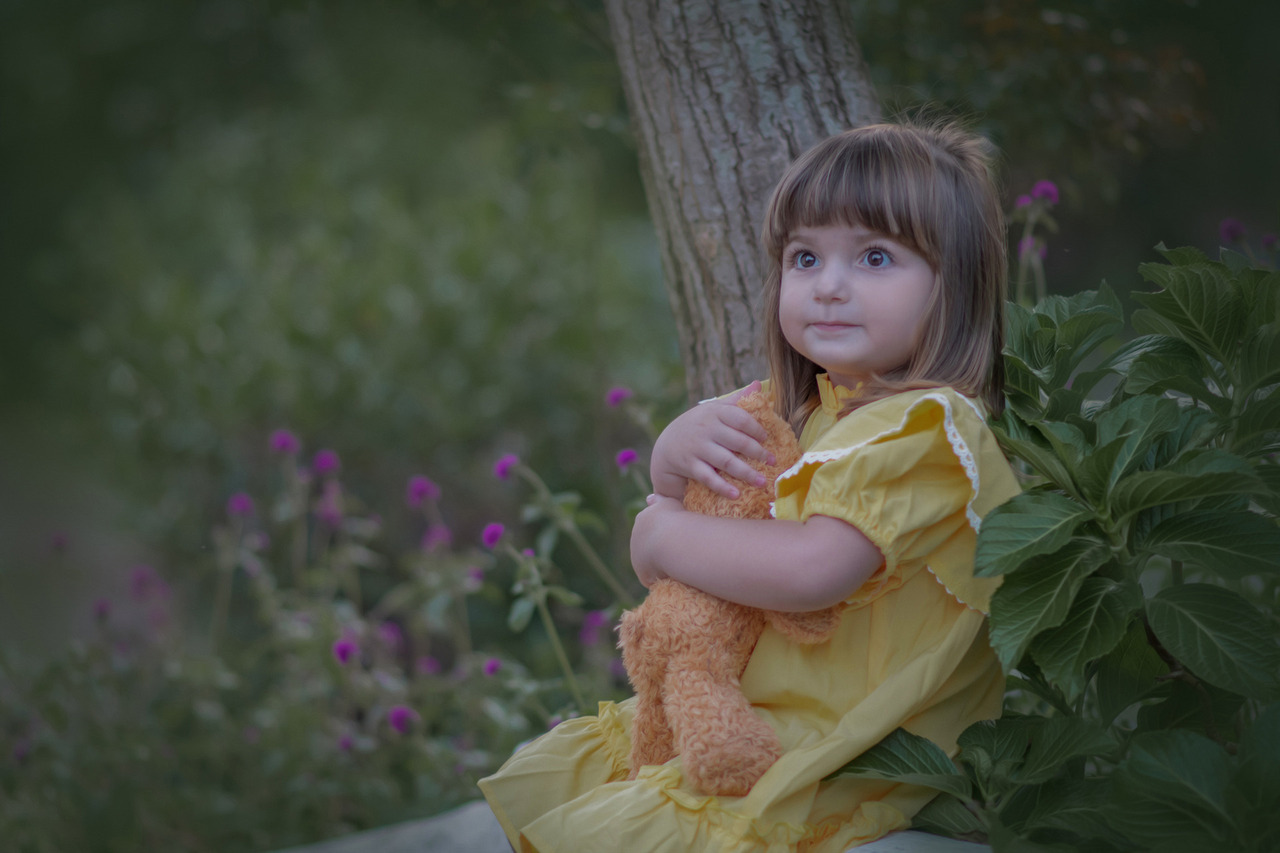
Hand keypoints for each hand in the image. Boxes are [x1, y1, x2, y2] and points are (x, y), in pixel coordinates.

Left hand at [629, 493, 682, 587]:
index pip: (652, 528)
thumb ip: (659, 501)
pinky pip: (653, 577)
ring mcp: (637, 555)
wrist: (670, 539)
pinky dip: (663, 577)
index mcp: (643, 519)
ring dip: (663, 564)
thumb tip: (649, 498)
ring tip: (680, 563)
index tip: (678, 535)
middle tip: (681, 551)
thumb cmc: (676, 519)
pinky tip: (675, 574)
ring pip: (652, 562)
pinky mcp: (642, 572)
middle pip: (649, 545)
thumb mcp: (669, 504)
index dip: (666, 532)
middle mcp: (637, 536)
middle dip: (662, 549)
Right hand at [649, 381, 775, 499]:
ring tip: (762, 483)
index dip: (756, 429)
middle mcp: (706, 429)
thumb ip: (736, 400)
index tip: (766, 438)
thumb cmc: (698, 426)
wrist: (666, 446)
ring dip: (747, 473)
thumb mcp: (713, 410)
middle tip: (772, 462)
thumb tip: (759, 384)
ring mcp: (697, 448)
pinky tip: (737, 494)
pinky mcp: (690, 466)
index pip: (740, 418)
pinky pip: (709, 478)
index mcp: (714, 413)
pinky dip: (723, 487)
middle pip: (738, 442)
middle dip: (757, 453)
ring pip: (727, 462)